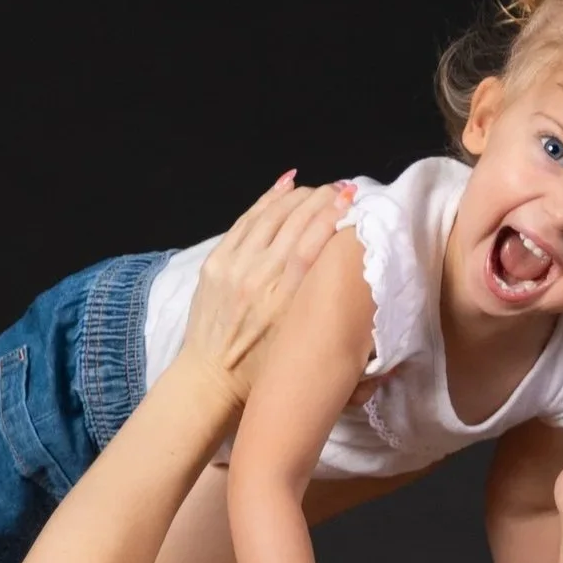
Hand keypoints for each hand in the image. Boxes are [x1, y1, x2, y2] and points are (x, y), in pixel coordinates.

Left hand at [185, 171, 355, 391]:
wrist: (210, 378)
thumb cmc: (263, 370)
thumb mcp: (302, 344)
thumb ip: (324, 309)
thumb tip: (352, 273)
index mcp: (285, 302)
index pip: (314, 244)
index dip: (334, 216)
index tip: (352, 201)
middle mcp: (258, 278)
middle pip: (295, 222)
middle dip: (321, 199)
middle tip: (342, 189)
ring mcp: (233, 267)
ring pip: (271, 215)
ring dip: (297, 195)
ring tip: (318, 188)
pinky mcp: (215, 262)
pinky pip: (245, 220)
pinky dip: (268, 199)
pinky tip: (286, 184)